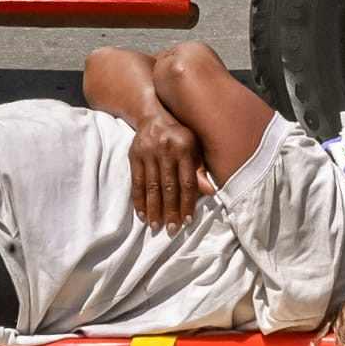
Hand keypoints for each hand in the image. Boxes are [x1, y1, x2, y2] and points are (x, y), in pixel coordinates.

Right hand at [129, 113, 213, 234]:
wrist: (152, 116)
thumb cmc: (180, 135)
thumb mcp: (195, 146)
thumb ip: (200, 169)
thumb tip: (210, 192)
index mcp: (184, 148)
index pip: (187, 181)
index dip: (188, 202)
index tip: (188, 220)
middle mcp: (166, 151)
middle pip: (168, 186)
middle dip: (170, 210)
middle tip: (172, 229)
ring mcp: (148, 154)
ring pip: (151, 186)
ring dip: (154, 208)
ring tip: (156, 226)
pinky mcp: (134, 157)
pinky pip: (136, 182)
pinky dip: (139, 200)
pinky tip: (142, 214)